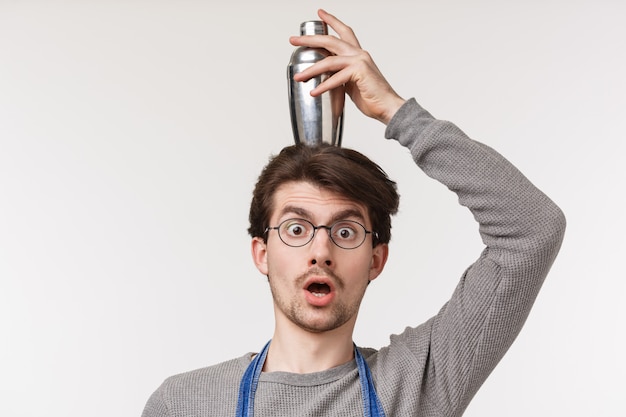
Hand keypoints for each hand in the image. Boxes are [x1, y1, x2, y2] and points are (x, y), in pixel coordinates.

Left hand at [289, 9, 405, 124]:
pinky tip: (314, 92)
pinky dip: (323, 86)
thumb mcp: (352, 83)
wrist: (388, 107)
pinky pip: (336, 78)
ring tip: (298, 77)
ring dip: (311, 69)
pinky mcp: (359, 72)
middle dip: (309, 39)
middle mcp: (359, 54)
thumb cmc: (372, 98)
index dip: (332, 21)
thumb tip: (324, 78)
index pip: (344, 32)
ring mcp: (360, 61)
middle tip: (293, 40)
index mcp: (358, 55)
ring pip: (329, 60)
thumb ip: (340, 76)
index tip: (320, 14)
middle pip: (330, 40)